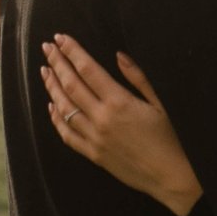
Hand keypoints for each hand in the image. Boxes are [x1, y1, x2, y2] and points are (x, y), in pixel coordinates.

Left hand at [41, 34, 202, 215]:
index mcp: (119, 102)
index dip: (72, 52)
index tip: (60, 38)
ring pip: (64, 109)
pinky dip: (56, 119)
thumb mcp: (160, 102)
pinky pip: (67, 135)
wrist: (171, 177)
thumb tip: (118, 55)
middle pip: (71, 85)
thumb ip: (137, 77)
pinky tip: (51, 106)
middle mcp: (102, 119)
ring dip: (52, 87)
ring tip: (45, 71)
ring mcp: (95, 138)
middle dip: (57, 64)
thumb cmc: (171, 138)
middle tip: (47, 47)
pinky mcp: (93, 155)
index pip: (88, 70)